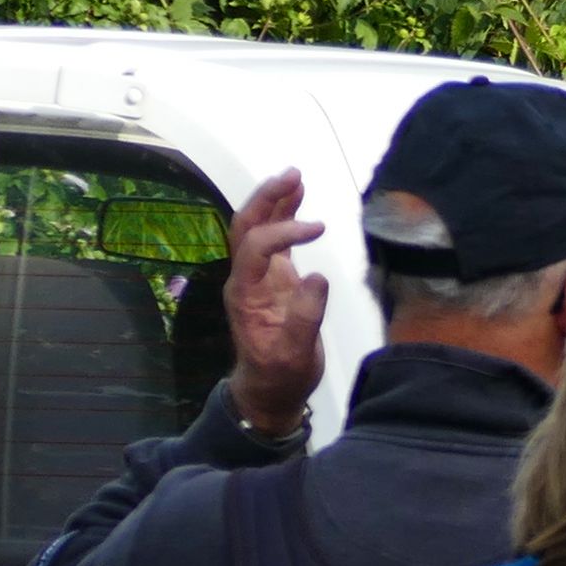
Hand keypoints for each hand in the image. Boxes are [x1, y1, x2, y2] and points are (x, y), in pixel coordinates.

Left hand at [219, 167, 330, 437]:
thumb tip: (318, 278)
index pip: (256, 248)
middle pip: (246, 227)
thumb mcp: (294, 354)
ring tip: (295, 176)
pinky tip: (299, 199)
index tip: (319, 228)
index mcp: (246, 294)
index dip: (285, 232)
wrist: (269, 390)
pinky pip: (273, 240)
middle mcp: (246, 278)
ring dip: (273, 201)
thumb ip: (304, 317)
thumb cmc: (280, 375)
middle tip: (292, 175)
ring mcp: (258, 276)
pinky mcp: (273, 278)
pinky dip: (284, 217)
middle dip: (266, 199)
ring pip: (256, 228)